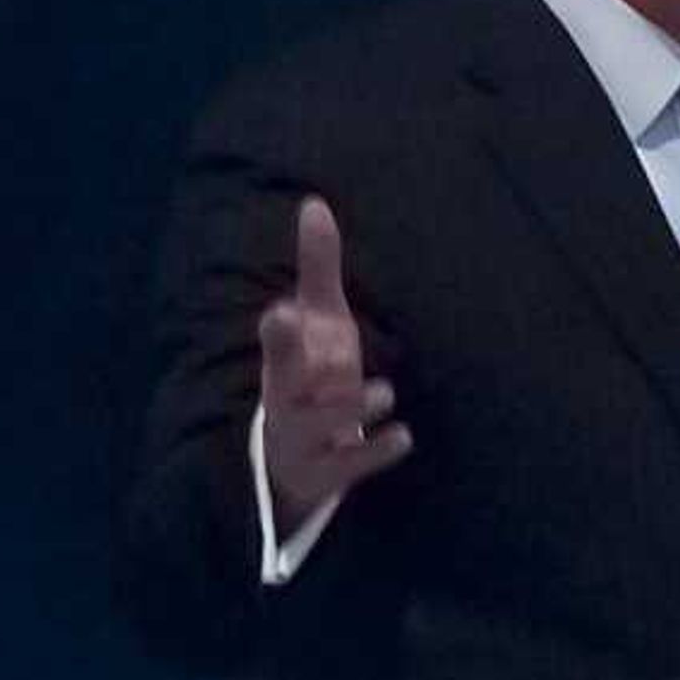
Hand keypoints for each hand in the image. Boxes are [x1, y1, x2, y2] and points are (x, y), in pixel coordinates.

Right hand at [255, 195, 410, 522]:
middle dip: (298, 367)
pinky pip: (346, 467)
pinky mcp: (322, 475)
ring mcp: (300, 442)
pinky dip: (374, 452)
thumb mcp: (319, 321)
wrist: (297, 460)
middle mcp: (285, 400)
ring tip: (385, 392)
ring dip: (349, 409)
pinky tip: (404, 437)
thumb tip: (315, 203)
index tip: (284, 314)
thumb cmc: (314, 376)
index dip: (280, 333)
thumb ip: (318, 266)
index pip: (276, 345)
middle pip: (285, 385)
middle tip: (326, 352)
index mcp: (284, 362)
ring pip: (317, 427)